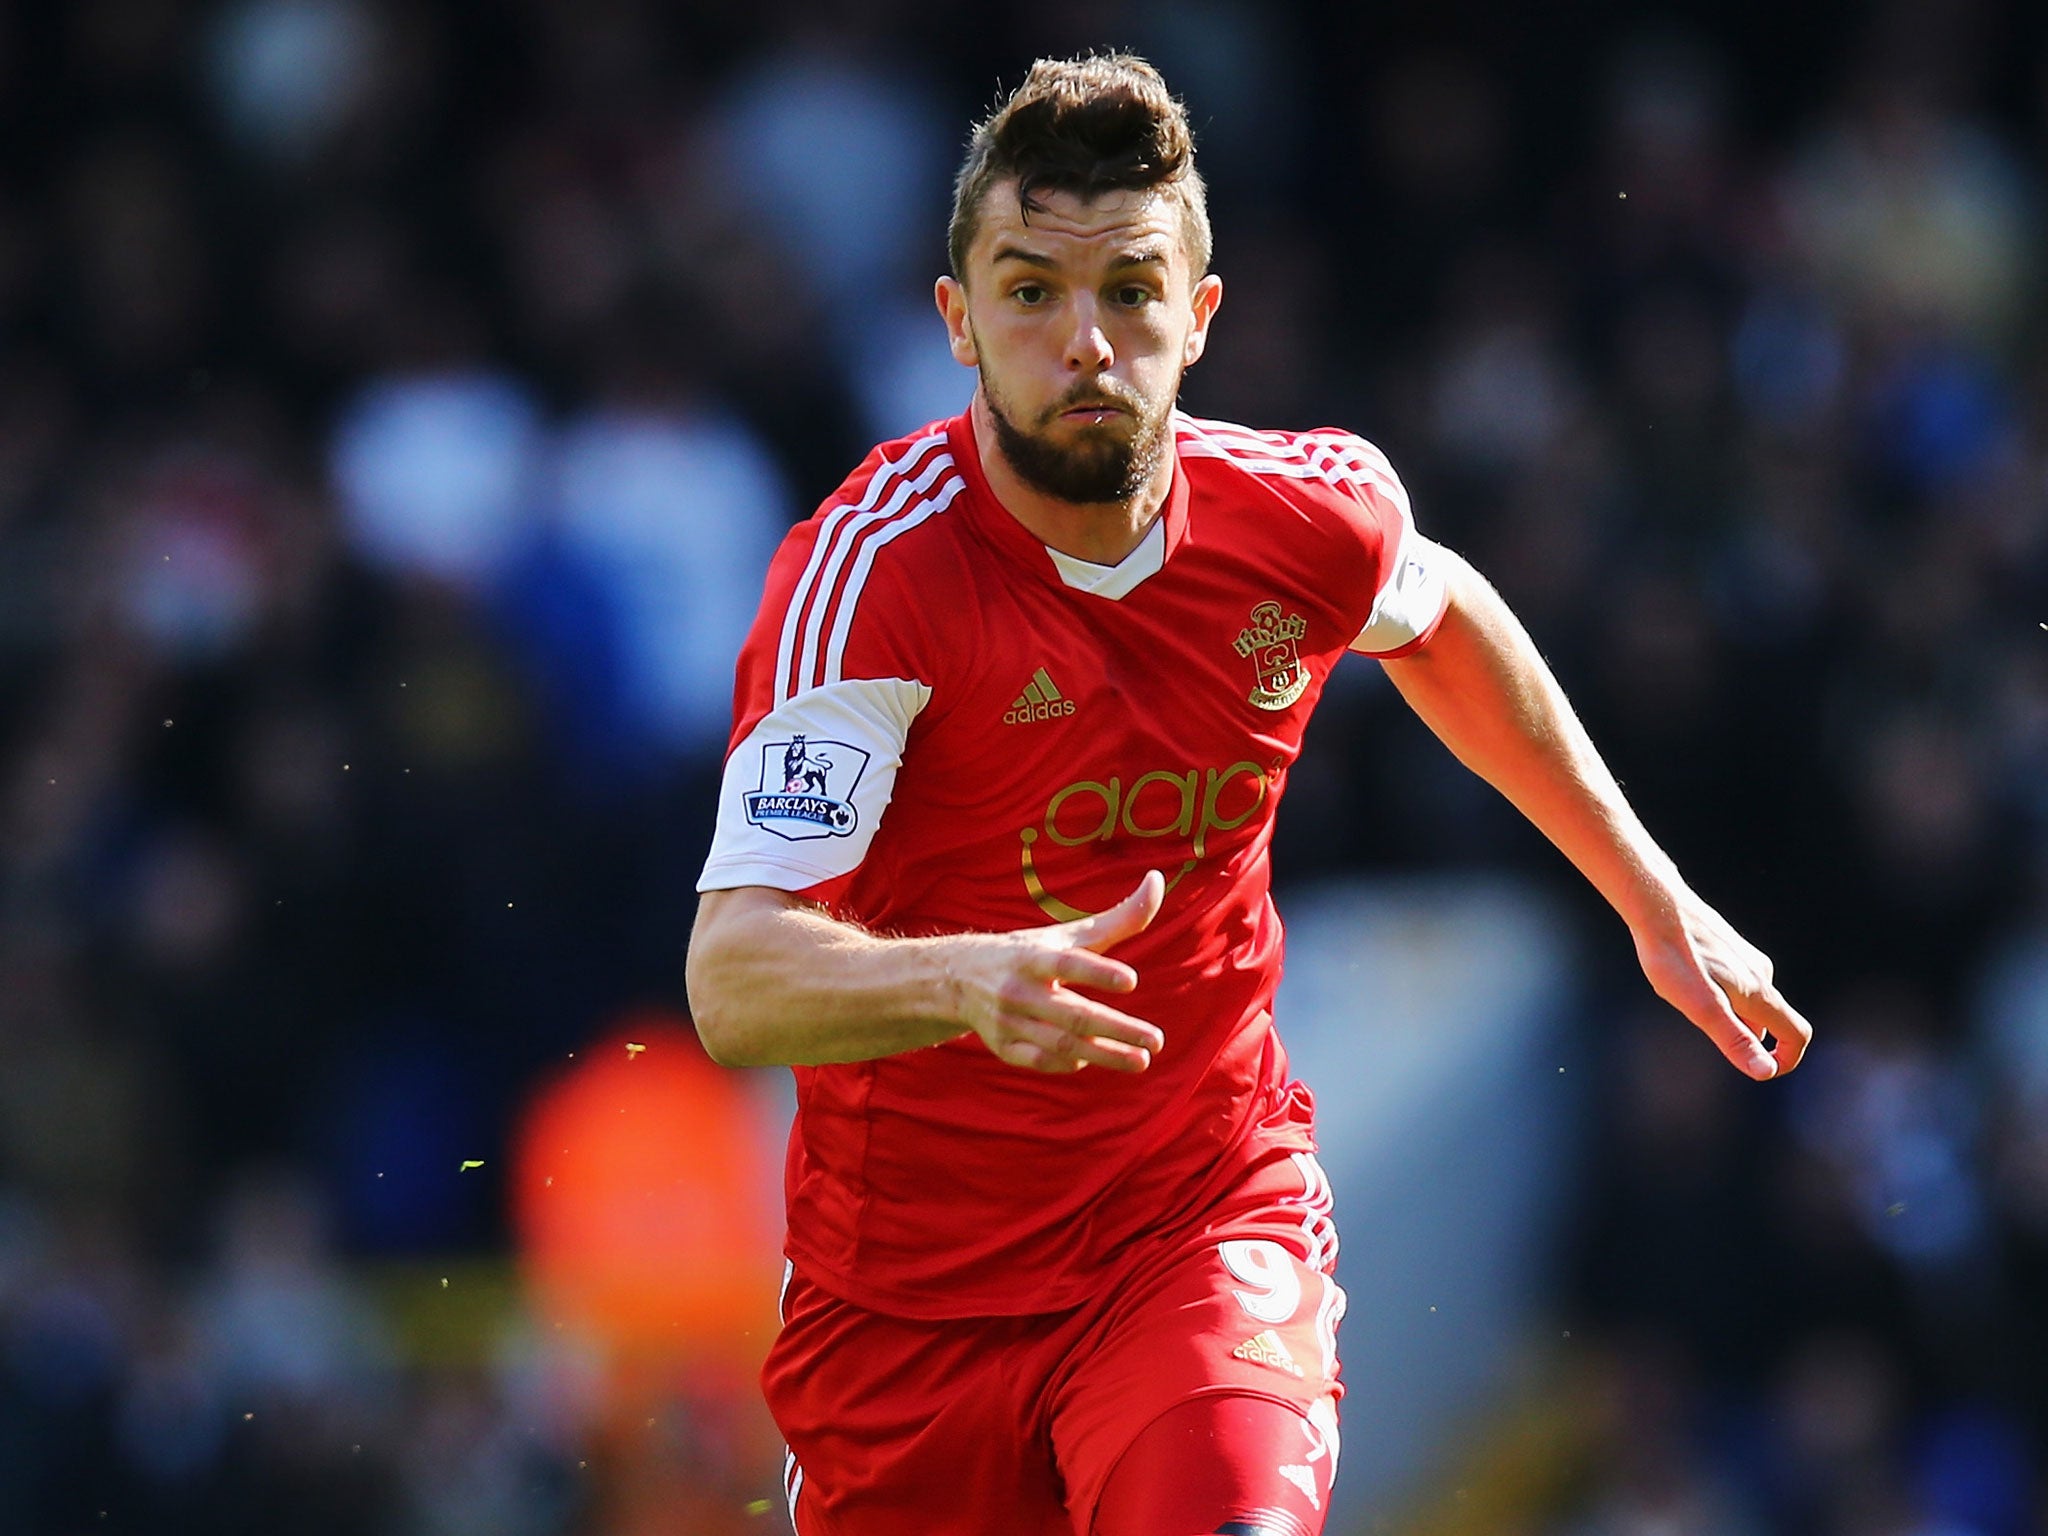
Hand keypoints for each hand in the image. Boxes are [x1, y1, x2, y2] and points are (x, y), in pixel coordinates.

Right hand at [939, 871, 1166, 1073]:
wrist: (958, 978)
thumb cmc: (1030, 952)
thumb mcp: (1068, 933)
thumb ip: (1119, 917)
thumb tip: (1157, 880)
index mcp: (1033, 955)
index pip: (1068, 963)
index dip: (1098, 972)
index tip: (1131, 980)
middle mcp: (1019, 990)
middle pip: (1073, 1014)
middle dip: (1117, 1029)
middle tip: (1156, 1039)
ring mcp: (1008, 1021)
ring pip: (1062, 1043)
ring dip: (1104, 1054)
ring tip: (1142, 1060)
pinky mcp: (1003, 1047)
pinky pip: (1042, 1060)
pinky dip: (1070, 1062)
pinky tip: (1096, 1058)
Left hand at [1631, 888, 1811, 1079]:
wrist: (1657, 906)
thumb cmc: (1674, 958)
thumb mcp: (1701, 1008)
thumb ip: (1735, 1040)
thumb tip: (1766, 1072)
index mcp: (1759, 994)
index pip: (1798, 1034)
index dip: (1788, 1060)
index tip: (1761, 1071)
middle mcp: (1761, 975)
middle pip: (1772, 1021)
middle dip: (1745, 1037)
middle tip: (1701, 1026)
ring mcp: (1748, 959)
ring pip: (1751, 1001)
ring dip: (1729, 1014)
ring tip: (1687, 1000)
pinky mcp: (1731, 947)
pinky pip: (1737, 982)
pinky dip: (1720, 994)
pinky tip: (1687, 980)